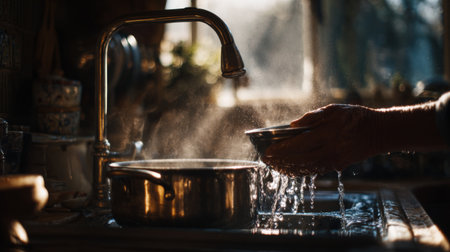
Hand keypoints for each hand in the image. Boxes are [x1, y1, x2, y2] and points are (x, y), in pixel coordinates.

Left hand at [262, 104, 377, 175]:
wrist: (380, 132)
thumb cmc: (355, 117)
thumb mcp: (334, 109)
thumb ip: (313, 117)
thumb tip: (293, 125)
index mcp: (328, 134)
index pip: (299, 144)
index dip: (282, 149)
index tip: (268, 151)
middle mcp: (330, 150)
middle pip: (300, 159)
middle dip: (281, 161)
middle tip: (266, 160)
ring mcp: (334, 160)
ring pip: (306, 167)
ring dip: (288, 168)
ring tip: (274, 166)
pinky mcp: (338, 166)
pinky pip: (315, 170)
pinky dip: (301, 171)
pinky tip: (290, 169)